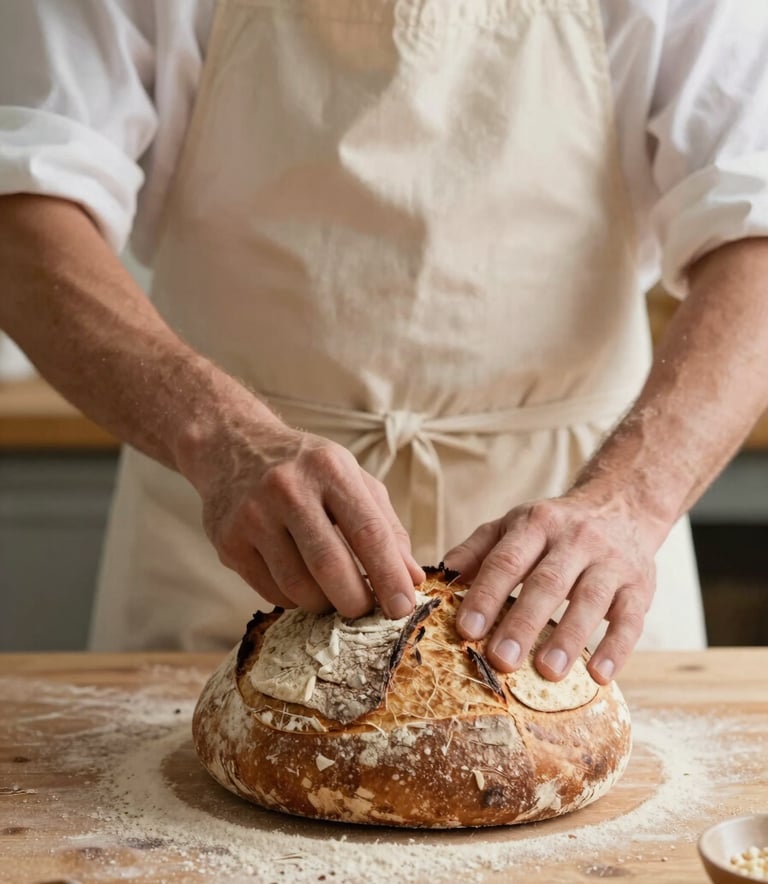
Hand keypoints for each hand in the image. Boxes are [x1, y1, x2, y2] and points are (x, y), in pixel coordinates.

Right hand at [189, 414, 423, 619]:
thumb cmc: (305, 467)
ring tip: (335, 597)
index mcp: (329, 469)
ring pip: (298, 587)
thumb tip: (413, 577)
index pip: (368, 532)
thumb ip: (386, 525)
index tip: (404, 608)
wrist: (232, 445)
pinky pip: (271, 591)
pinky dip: (295, 599)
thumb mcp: (351, 478)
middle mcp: (288, 489)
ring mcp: (253, 516)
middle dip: (356, 602)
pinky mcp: (229, 542)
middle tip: (367, 611)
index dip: (389, 576)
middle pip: (330, 566)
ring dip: (325, 605)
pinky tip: (303, 585)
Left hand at [447, 491, 662, 683]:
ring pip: (590, 600)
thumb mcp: (514, 526)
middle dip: (523, 623)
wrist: (621, 507)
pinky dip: (616, 648)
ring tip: (548, 672)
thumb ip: (477, 551)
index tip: (466, 630)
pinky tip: (600, 676)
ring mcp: (610, 562)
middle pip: (547, 583)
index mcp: (536, 524)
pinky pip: (630, 619)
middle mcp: (575, 539)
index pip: (506, 561)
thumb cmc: (554, 526)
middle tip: (500, 661)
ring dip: (569, 638)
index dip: (485, 596)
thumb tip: (439, 578)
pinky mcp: (639, 586)